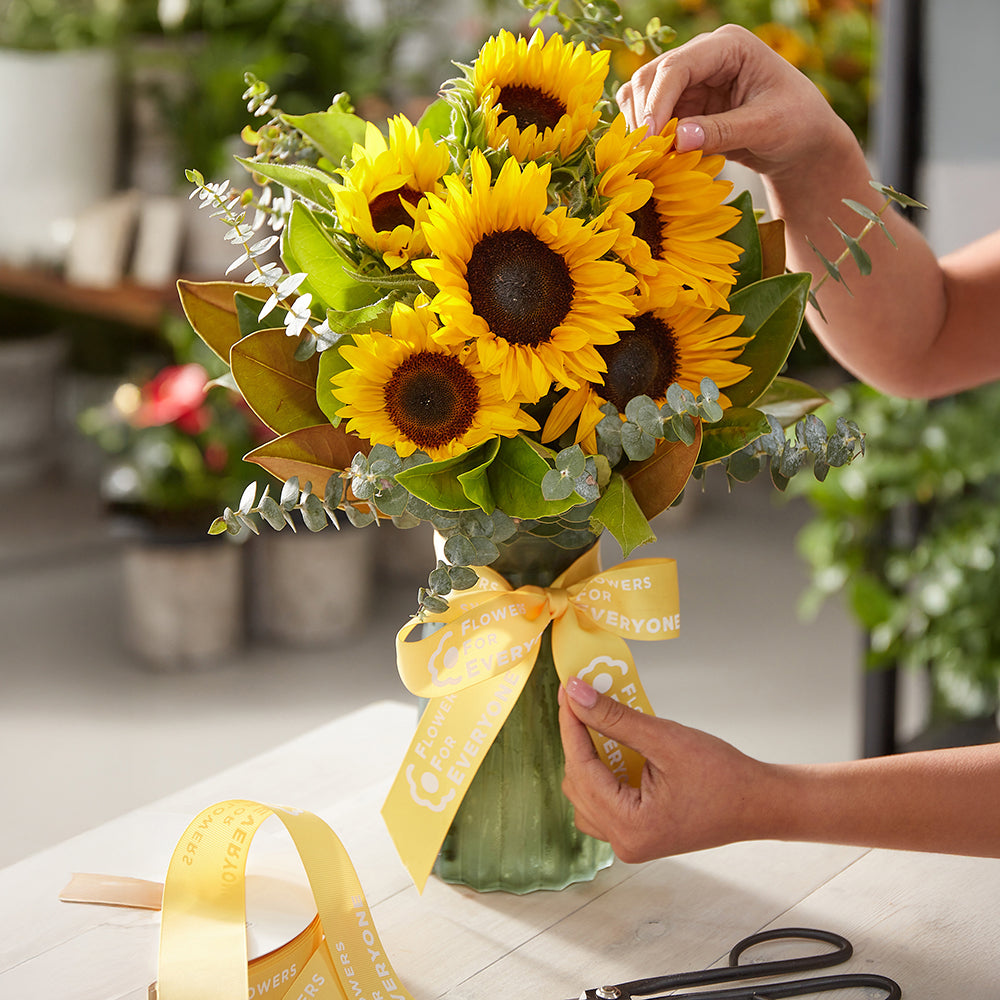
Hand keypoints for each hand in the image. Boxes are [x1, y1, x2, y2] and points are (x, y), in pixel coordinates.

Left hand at [559, 676, 776, 861]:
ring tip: (598, 721)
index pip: (581, 768)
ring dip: (589, 757)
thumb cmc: (723, 776)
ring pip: (586, 793)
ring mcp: (630, 841)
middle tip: (582, 700)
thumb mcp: (665, 739)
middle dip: (578, 739)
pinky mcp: (637, 833)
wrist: (758, 803)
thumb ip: (615, 718)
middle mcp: (624, 841)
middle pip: (578, 782)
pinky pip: (602, 801)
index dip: (571, 725)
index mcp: (629, 826)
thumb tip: (578, 694)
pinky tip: (613, 746)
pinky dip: (602, 772)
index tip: (567, 691)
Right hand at [617, 24, 849, 179]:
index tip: (650, 141)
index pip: (677, 66)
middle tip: (647, 157)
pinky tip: (657, 156)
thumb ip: (723, 132)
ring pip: (642, 94)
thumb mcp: (766, 128)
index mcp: (729, 46)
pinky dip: (646, 134)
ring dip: (640, 126)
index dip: (657, 102)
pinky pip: (649, 114)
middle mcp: (704, 55)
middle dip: (643, 115)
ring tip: (652, 159)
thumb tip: (677, 139)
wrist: (801, 139)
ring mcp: (691, 79)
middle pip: (651, 76)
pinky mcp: (684, 103)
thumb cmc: (796, 124)